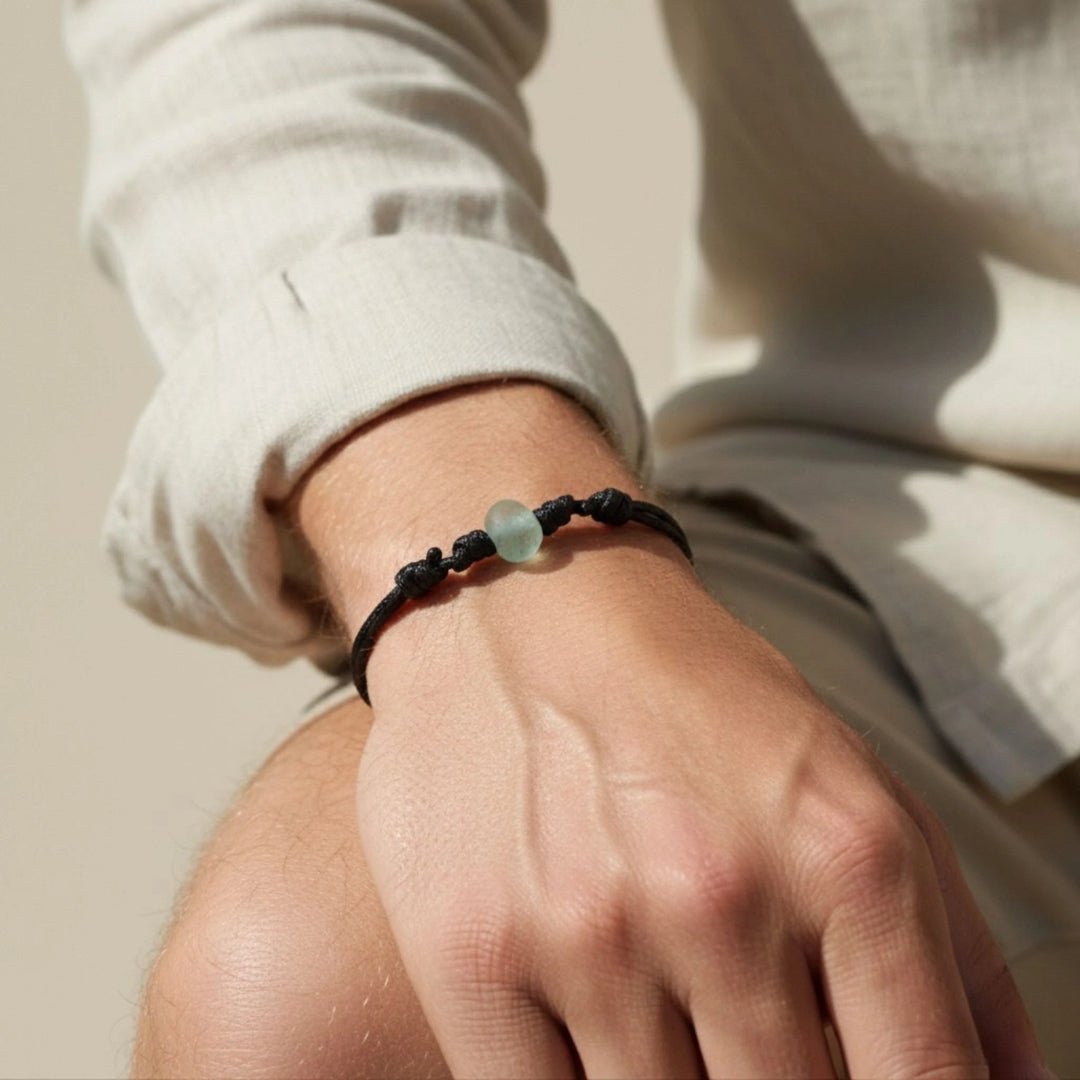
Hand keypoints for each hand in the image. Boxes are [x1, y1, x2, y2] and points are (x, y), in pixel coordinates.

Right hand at [353, 527, 1047, 1077]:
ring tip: (667, 1018)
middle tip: (746, 1043)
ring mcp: (584, 935)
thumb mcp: (850, 779)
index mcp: (842, 857)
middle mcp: (717, 901)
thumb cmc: (691, 692)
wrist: (520, 602)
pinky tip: (587, 1039)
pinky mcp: (469, 956)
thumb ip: (951, 947)